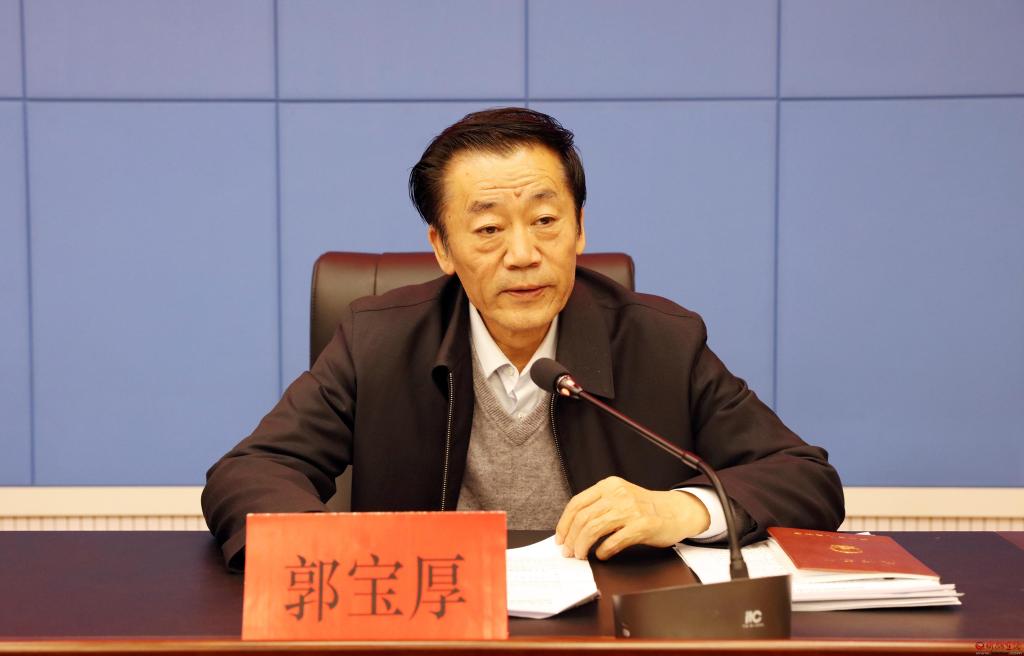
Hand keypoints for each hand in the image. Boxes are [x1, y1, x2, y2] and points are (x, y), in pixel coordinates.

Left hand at [554, 476, 710, 559]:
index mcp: (609, 486)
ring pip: (594, 528)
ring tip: (580, 556)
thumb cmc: (645, 508)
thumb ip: (599, 507)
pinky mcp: (642, 525)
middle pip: (583, 517)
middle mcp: (618, 495)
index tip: (560, 538)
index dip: (564, 523)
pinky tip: (602, 555)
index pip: (577, 503)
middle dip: (571, 538)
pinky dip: (603, 551)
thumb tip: (571, 529)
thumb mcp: (620, 498)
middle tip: (568, 552)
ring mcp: (631, 509)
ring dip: (583, 546)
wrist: (676, 511)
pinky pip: (614, 541)